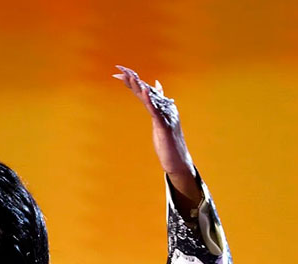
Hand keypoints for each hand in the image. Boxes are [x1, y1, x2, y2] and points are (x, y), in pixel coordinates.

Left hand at [112, 65, 201, 207]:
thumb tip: (156, 86)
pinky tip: (144, 91)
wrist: (179, 161)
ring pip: (150, 98)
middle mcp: (165, 107)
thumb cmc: (169, 143)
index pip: (145, 90)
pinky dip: (149, 100)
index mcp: (162, 107)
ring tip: (130, 75)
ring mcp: (166, 116)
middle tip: (120, 68)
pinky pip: (155, 111)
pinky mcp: (164, 126)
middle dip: (132, 79)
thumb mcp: (159, 121)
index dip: (132, 81)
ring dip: (139, 86)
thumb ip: (156, 105)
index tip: (119, 72)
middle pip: (146, 90)